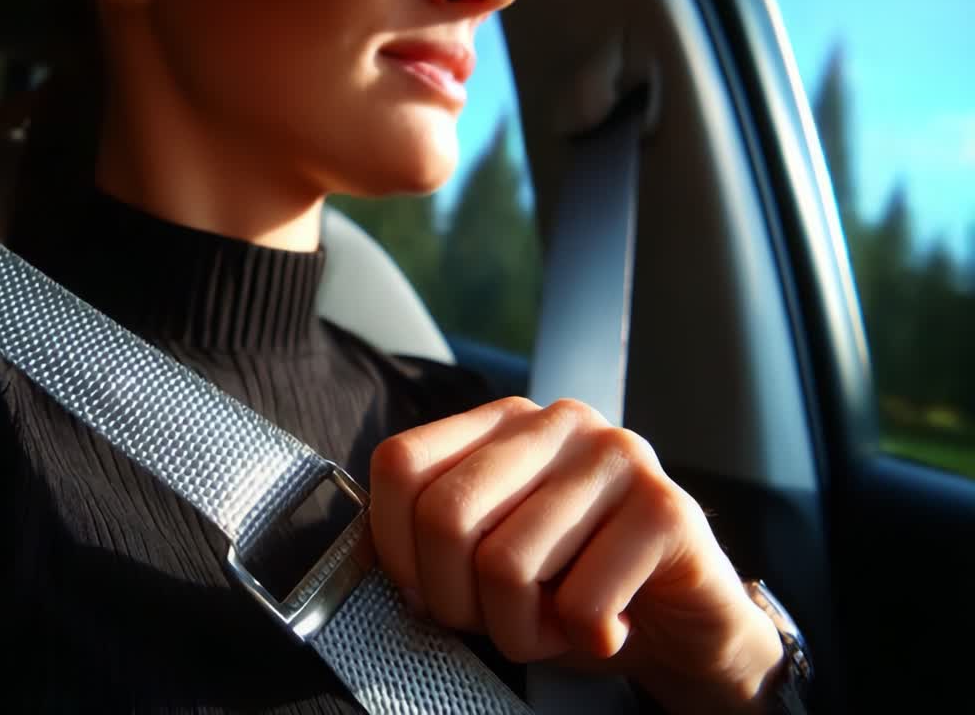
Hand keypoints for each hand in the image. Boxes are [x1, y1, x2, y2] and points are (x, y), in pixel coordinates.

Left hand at [369, 397, 784, 714]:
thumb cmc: (574, 592)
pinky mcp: (667, 509)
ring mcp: (617, 457)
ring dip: (521, 631)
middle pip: (446, 514)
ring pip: (507, 565)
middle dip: (455, 600)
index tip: (425, 592)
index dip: (395, 547)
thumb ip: (435, 540)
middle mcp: (558, 423)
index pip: (401, 464)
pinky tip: (608, 629)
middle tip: (496, 622)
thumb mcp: (486, 561)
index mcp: (502, 422)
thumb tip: (376, 562)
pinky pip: (580, 601)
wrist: (687, 627)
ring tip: (556, 626)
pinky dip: (582, 640)